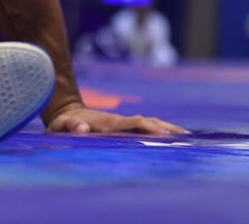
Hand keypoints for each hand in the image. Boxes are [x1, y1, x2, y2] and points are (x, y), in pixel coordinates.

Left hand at [46, 104, 187, 135]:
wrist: (66, 110)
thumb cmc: (64, 123)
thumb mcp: (61, 125)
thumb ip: (71, 126)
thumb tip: (84, 129)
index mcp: (106, 123)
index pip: (128, 123)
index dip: (143, 126)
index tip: (159, 131)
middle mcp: (118, 121)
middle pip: (145, 122)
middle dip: (163, 127)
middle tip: (184, 136)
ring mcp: (123, 123)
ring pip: (149, 123)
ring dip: (166, 128)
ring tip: (187, 136)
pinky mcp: (125, 126)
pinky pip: (146, 126)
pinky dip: (161, 129)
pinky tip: (175, 136)